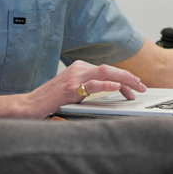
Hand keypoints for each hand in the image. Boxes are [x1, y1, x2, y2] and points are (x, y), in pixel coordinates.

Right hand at [28, 61, 146, 117]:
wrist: (30, 106)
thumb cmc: (51, 101)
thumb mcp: (74, 91)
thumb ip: (89, 89)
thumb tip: (111, 92)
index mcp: (81, 68)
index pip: (108, 70)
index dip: (125, 77)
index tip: (135, 87)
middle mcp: (79, 69)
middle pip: (110, 68)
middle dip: (129, 77)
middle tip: (142, 86)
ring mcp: (74, 77)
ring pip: (105, 72)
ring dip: (124, 80)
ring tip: (136, 87)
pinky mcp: (70, 88)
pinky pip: (92, 84)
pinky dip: (107, 84)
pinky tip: (117, 87)